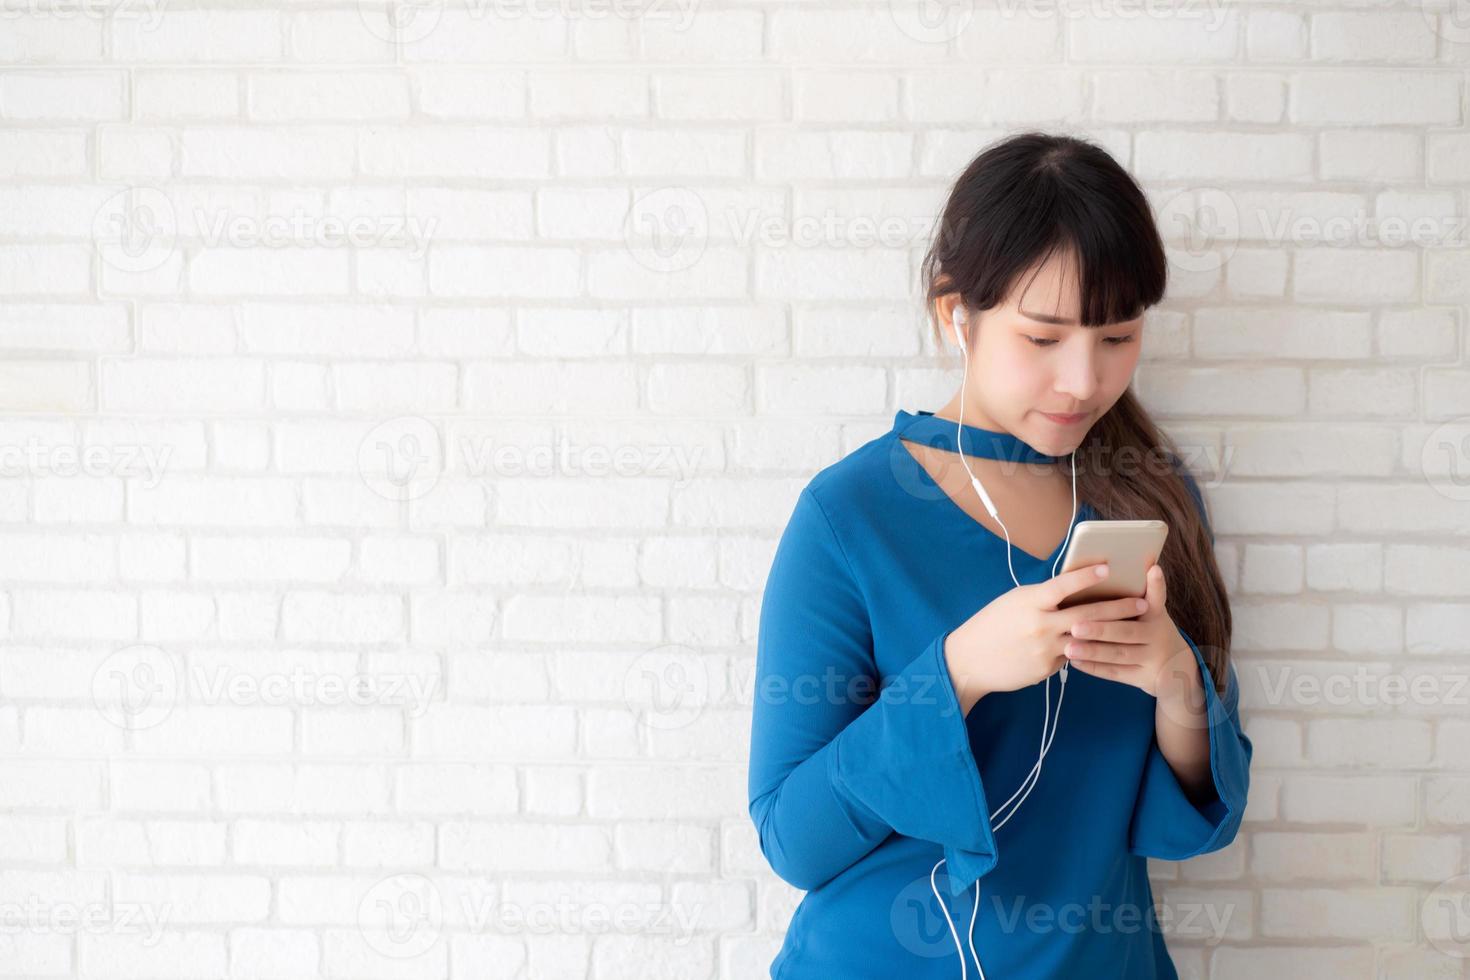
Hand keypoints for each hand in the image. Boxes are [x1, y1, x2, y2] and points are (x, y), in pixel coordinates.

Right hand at [943, 561, 1154, 714]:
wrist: (969, 661)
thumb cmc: (991, 625)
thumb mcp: (1013, 602)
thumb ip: (1041, 598)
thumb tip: (1070, 592)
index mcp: (1030, 602)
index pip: (1063, 585)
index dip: (1087, 576)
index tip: (1109, 568)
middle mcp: (1040, 624)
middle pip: (1087, 613)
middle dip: (1118, 607)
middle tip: (1142, 602)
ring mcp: (1045, 649)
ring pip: (1086, 638)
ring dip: (1111, 631)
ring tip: (1133, 626)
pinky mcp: (1047, 668)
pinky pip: (1071, 655)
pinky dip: (1081, 648)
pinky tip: (1095, 645)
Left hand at [1061, 562, 1201, 705]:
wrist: (1177, 668)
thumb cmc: (1151, 631)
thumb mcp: (1151, 614)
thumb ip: (1136, 597)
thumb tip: (1106, 569)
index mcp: (1157, 615)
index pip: (1157, 598)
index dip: (1156, 585)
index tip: (1153, 569)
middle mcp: (1157, 636)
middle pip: (1127, 631)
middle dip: (1100, 630)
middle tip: (1075, 626)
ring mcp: (1151, 659)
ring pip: (1119, 655)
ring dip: (1092, 651)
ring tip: (1069, 647)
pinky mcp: (1142, 677)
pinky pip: (1116, 673)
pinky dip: (1095, 668)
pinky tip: (1075, 662)